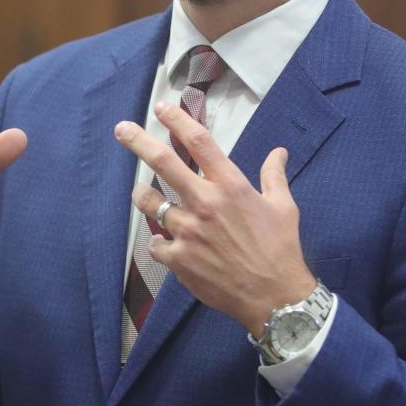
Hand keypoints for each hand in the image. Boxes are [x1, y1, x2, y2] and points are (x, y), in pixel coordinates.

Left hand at [115, 101, 314, 335]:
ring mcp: (188, 231)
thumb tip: (278, 152)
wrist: (274, 297)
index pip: (198, 141)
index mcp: (230, 186)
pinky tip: (168, 245)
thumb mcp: (284, 207)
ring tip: (143, 194)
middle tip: (121, 130)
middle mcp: (205, 203)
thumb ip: (274, 176)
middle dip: (137, 141)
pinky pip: (154, 244)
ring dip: (144, 196)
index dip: (176, 119)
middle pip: (162, 162)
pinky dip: (159, 243)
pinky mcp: (178, 259)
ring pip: (149, 204)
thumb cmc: (281, 249)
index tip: (161, 108)